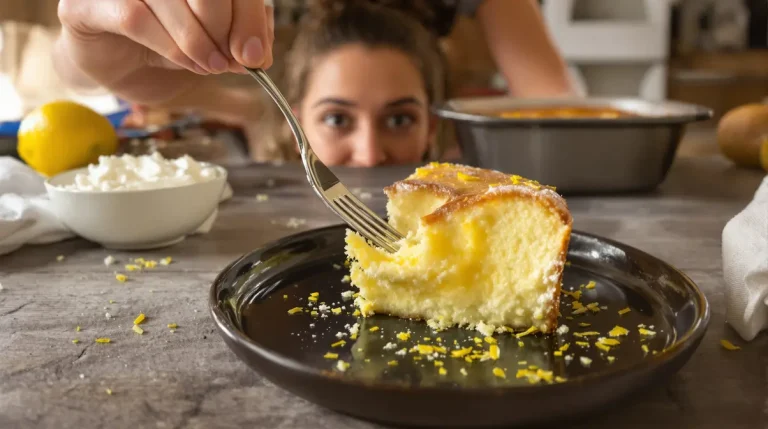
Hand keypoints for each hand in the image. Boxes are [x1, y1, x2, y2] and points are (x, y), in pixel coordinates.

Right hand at [57, 0, 273, 80]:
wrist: (122, 67)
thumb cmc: (172, 44)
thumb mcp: (216, 42)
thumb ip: (241, 39)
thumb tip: (257, 52)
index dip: (248, 17)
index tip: (253, 55)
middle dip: (223, 30)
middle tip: (227, 62)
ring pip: (171, 1)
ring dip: (197, 43)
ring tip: (209, 66)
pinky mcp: (86, 3)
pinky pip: (135, 18)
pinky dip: (168, 47)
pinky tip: (184, 63)